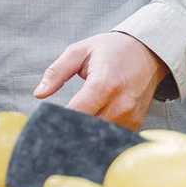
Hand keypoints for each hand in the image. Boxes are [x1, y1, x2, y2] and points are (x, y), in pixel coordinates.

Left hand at [34, 32, 169, 130]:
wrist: (146, 52)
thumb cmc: (110, 50)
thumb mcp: (78, 51)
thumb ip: (56, 72)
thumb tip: (38, 94)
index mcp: (104, 84)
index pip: (78, 111)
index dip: (60, 119)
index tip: (46, 120)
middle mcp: (121, 103)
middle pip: (89, 128)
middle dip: (69, 128)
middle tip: (54, 127)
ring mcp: (131, 116)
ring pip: (100, 136)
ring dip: (84, 134)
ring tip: (69, 127)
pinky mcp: (136, 123)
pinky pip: (113, 136)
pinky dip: (98, 135)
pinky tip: (87, 127)